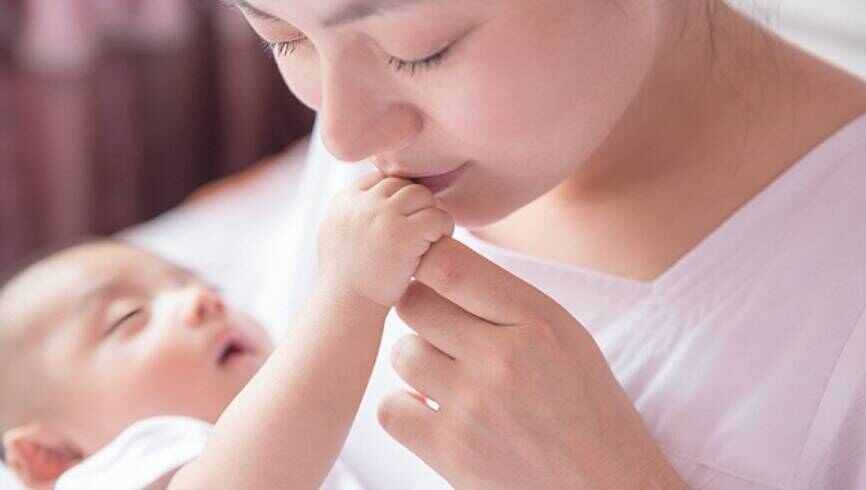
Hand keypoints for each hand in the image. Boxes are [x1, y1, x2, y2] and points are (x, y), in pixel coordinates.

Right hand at [317, 171, 454, 306]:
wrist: (347, 310)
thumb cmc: (347, 280)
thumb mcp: (336, 235)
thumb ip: (355, 210)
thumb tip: (383, 189)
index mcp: (343, 200)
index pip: (381, 179)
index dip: (396, 199)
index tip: (400, 225)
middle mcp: (360, 202)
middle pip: (403, 184)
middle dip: (415, 205)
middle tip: (420, 232)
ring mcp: (381, 215)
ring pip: (422, 195)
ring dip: (430, 214)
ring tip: (428, 239)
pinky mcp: (403, 234)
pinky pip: (438, 216)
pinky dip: (443, 229)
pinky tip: (435, 247)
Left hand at [378, 238, 686, 488]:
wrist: (607, 485)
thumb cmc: (587, 407)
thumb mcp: (566, 336)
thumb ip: (507, 300)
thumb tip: (435, 264)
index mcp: (537, 321)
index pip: (449, 265)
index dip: (425, 260)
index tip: (425, 268)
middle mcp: (503, 358)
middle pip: (414, 304)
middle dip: (420, 310)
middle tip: (441, 329)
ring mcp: (474, 406)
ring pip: (402, 353)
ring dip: (417, 361)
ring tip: (448, 376)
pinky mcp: (452, 451)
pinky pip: (391, 408)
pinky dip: (404, 408)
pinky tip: (433, 410)